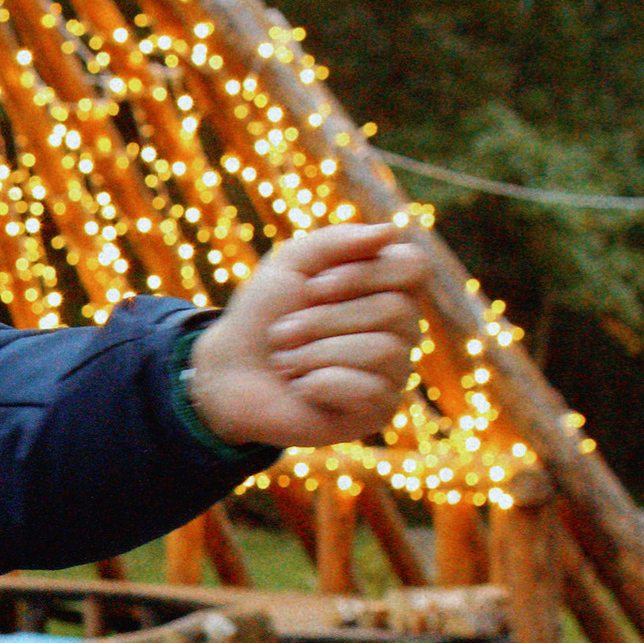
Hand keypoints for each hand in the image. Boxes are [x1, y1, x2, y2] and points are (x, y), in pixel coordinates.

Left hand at [187, 223, 429, 450]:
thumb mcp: (290, 263)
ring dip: (316, 353)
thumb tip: (391, 230)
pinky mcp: (380, 412)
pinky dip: (321, 384)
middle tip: (283, 332)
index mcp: (388, 288)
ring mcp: (394, 372)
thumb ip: (337, 240)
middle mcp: (401, 330)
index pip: (413, 267)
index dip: (361, 274)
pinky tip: (303, 388)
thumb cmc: (265, 315)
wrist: (230, 372)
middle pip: (395, 310)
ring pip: (382, 351)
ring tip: (287, 361)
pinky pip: (370, 391)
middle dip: (324, 320)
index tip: (313, 286)